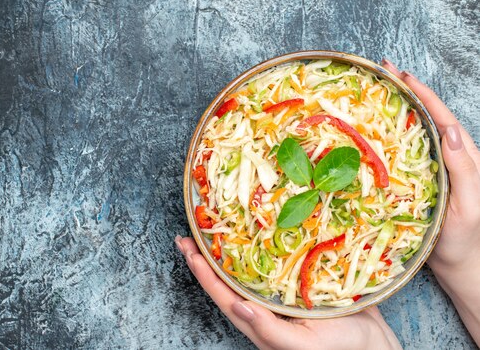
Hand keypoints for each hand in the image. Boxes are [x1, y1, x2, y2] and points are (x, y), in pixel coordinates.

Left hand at [175, 236, 400, 349]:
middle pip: (227, 279)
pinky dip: (260, 248)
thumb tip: (238, 307)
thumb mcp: (304, 345)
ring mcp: (281, 295)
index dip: (203, 272)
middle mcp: (265, 306)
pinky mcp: (299, 283)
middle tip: (191, 232)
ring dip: (229, 250)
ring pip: (246, 270)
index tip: (187, 247)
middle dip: (207, 256)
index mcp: (260, 321)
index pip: (222, 294)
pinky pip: (273, 264)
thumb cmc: (342, 349)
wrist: (378, 346)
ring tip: (214, 228)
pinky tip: (258, 233)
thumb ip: (270, 331)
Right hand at [381, 59, 479, 344]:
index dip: (422, 94)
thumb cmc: (464, 240)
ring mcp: (431, 169)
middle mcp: (446, 158)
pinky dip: (388, 135)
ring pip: (414, 131)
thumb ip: (463, 169)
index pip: (441, 117)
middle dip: (406, 92)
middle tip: (383, 72)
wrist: (458, 266)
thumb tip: (450, 130)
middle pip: (426, 117)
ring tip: (377, 90)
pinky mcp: (416, 181)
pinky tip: (373, 130)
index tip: (401, 75)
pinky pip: (402, 152)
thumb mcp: (467, 206)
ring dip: (397, 109)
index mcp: (462, 158)